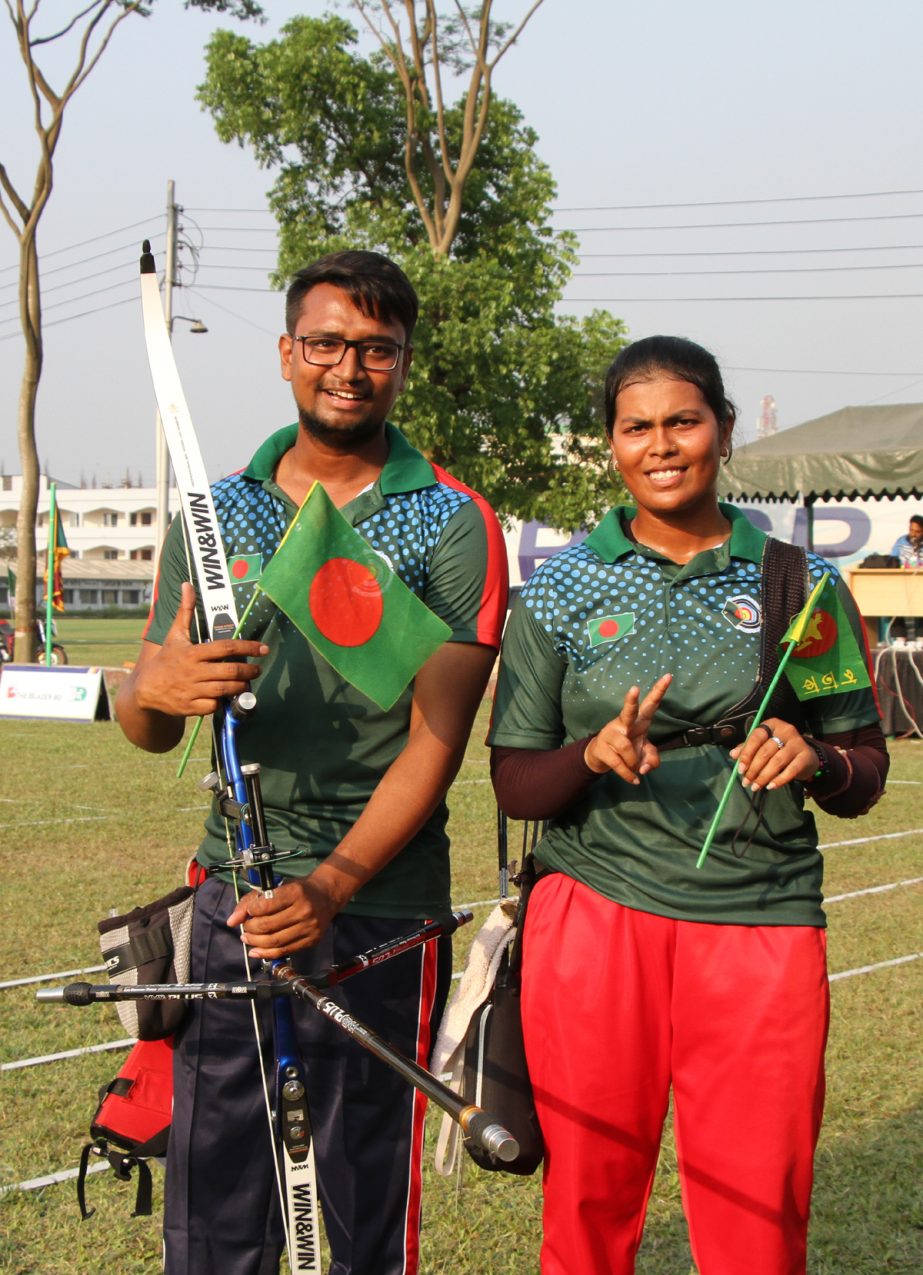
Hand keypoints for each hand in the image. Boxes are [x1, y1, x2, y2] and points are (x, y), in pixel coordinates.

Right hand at [134, 582, 268, 718]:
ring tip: (247, 682)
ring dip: (240, 686)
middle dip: (248, 670)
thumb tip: (187, 585)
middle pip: (229, 671)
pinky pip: (213, 705)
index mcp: (193, 653)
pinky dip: (222, 701)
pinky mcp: (190, 707)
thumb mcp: (175, 635)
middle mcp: (193, 671)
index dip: (247, 647)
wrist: (146, 688)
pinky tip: (227, 696)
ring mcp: (191, 690)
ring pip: (224, 689)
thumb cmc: (166, 659)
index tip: (263, 648)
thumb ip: (185, 611)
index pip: (225, 648)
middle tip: (257, 669)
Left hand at [226, 872, 342, 958]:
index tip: (248, 912)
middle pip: (268, 926)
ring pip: (274, 942)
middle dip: (250, 928)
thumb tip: (232, 920)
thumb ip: (252, 900)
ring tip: (247, 937)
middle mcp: (304, 910)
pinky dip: (266, 953)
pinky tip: (256, 950)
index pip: (265, 905)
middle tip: (245, 927)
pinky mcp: (311, 940)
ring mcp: (309, 927)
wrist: (326, 895)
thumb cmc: (298, 890)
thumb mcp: (277, 887)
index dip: (250, 911)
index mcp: (295, 893)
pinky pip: (284, 951)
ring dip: (255, 942)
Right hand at [584, 674, 671, 784]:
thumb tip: (645, 768)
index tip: (669, 676)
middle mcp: (623, 723)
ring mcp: (610, 734)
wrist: (600, 757)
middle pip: (628, 711)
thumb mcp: (645, 754)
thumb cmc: (628, 750)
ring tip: (635, 769)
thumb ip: (652, 759)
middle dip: (631, 701)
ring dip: (633, 763)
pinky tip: (634, 780)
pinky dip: (628, 774)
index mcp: (638, 721)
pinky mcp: (601, 747)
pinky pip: (618, 763)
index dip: (659, 691)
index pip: (650, 704)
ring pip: (626, 749)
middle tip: (634, 689)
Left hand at [729, 719, 816, 791]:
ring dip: (763, 777)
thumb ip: (748, 748)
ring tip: (755, 787)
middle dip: (753, 769)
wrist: (806, 756)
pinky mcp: (806, 756)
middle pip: (765, 751)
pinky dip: (779, 780)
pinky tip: (770, 787)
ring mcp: (797, 743)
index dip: (746, 754)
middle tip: (746, 782)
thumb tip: (733, 754)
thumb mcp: (763, 745)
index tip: (740, 769)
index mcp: (772, 724)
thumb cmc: (779, 749)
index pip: (756, 737)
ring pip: (776, 762)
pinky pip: (791, 770)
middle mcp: (786, 730)